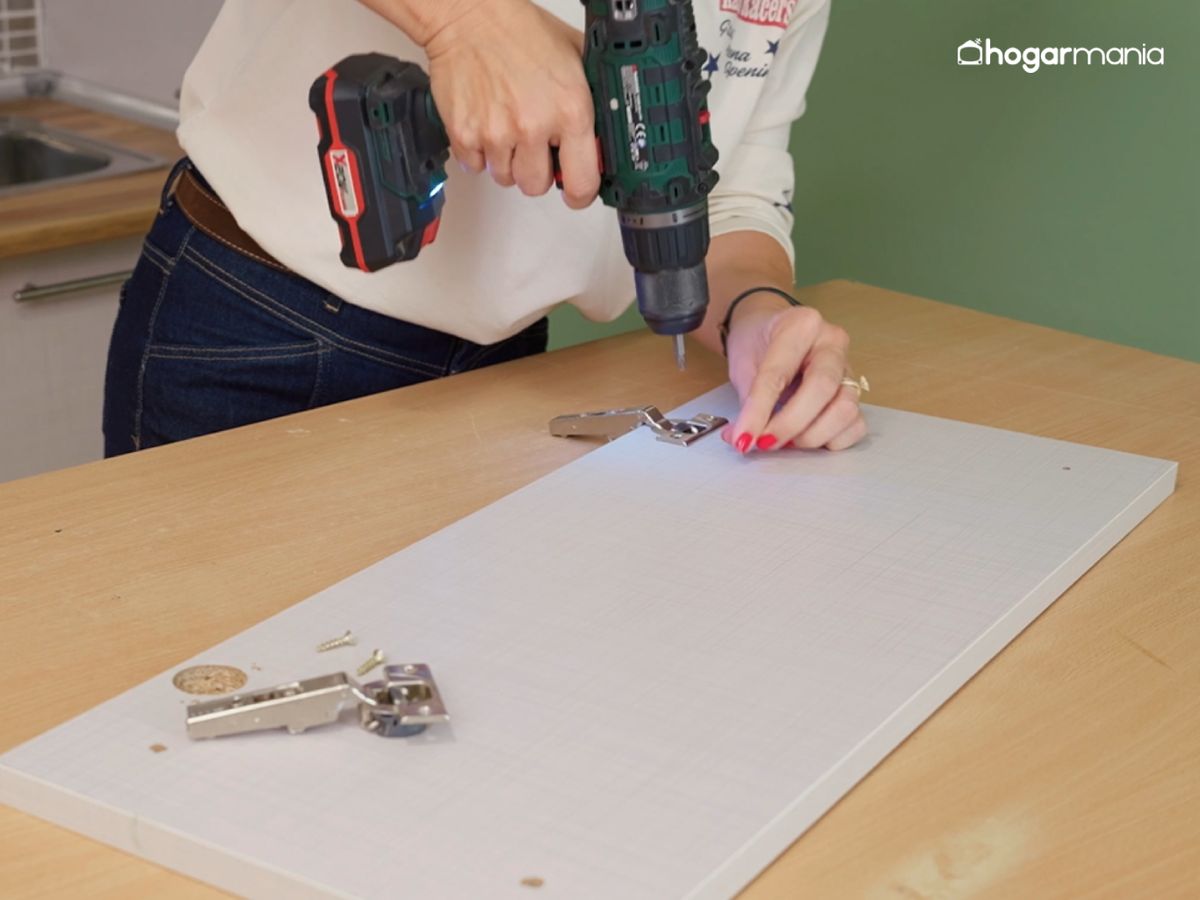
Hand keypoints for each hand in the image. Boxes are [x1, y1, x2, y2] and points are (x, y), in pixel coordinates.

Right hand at [422, 0, 598, 206]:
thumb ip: (589, 102)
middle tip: (534, 146)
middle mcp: (533, 126)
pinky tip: (487, 124)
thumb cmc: (520, 33)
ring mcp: (496, 133)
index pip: (582, 182)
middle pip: (536, 186)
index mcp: (570, 111)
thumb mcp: (575, 59)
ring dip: (507, 161)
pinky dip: (480, 152)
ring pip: (505, 178)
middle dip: (537, 171)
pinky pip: (475, 166)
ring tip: (507, 127)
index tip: (575, 191)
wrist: (469, 17)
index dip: (580, 192)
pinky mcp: (464, 134)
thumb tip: (598, 138)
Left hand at [722, 294, 866, 452]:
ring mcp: (849, 369)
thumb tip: (744, 439)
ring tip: (785, 440)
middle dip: (789, 424)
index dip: (759, 411)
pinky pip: (855, 426)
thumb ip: (747, 402)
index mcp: (801, 325)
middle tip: (764, 443)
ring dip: (812, 436)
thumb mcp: (743, 365)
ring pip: (845, 410)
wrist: (769, 333)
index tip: (743, 438)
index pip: (779, 374)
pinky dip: (831, 440)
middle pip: (822, 389)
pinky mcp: (856, 393)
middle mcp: (832, 343)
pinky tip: (807, 438)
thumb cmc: (757, 344)